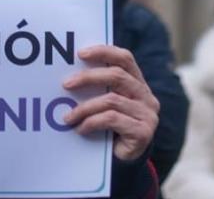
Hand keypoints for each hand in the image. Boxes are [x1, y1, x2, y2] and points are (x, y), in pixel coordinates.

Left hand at [60, 44, 159, 160]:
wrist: (124, 161)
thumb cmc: (111, 128)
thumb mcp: (106, 104)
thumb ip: (99, 89)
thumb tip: (69, 76)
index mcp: (138, 83)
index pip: (125, 59)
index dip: (104, 52)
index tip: (80, 54)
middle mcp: (146, 96)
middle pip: (117, 75)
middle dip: (88, 77)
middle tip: (66, 84)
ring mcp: (147, 114)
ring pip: (111, 100)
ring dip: (85, 107)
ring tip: (68, 117)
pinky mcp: (143, 132)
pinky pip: (112, 119)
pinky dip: (92, 122)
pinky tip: (81, 129)